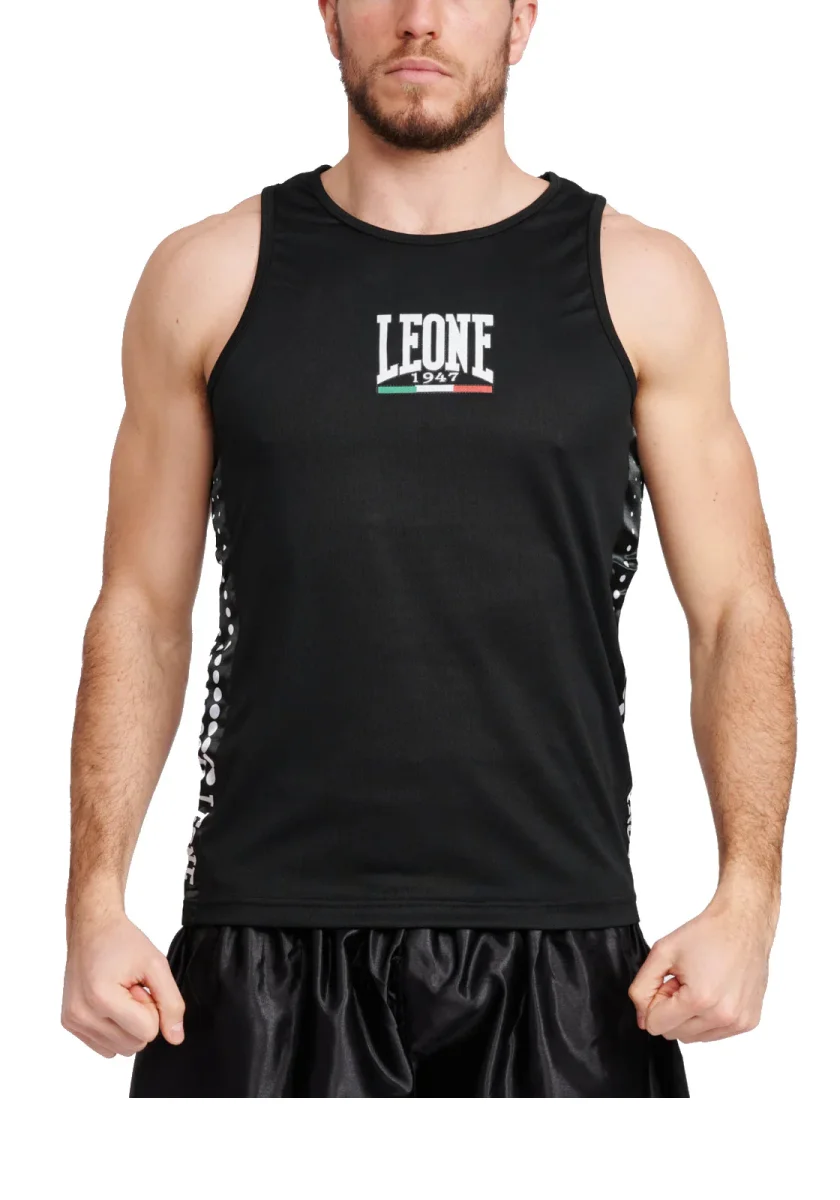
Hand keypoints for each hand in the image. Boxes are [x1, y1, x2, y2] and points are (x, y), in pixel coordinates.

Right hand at [62, 911, 184, 1057]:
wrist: (92, 928)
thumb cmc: (122, 941)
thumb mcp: (156, 964)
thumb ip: (171, 1002)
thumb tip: (176, 1037)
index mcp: (101, 998)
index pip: (148, 1032)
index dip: (153, 1008)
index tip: (141, 986)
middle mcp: (82, 1014)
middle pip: (134, 1044)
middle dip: (141, 1017)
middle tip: (131, 988)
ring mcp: (73, 1021)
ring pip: (120, 1049)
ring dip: (128, 1024)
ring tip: (121, 994)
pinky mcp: (70, 1024)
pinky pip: (105, 1047)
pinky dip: (114, 1029)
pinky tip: (110, 1003)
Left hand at [628, 885, 776, 1042]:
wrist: (742, 924)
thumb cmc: (707, 934)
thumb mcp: (662, 953)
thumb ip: (642, 987)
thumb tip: (643, 1018)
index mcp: (699, 1000)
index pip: (657, 1026)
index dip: (655, 1002)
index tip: (668, 982)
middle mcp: (722, 1016)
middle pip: (675, 1034)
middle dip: (671, 1010)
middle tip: (682, 981)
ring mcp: (738, 1022)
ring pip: (695, 1037)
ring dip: (689, 1016)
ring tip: (698, 985)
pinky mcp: (749, 1022)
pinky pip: (715, 1033)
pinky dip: (708, 1017)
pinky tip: (714, 991)